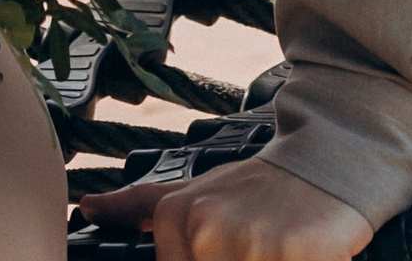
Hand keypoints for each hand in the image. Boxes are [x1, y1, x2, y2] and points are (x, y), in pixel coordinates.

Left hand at [85, 153, 372, 259]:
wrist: (327, 159)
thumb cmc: (260, 188)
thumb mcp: (194, 189)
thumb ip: (138, 206)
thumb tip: (84, 207)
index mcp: (177, 219)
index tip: (231, 247)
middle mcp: (207, 230)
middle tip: (257, 243)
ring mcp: (252, 242)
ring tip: (278, 248)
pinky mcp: (298, 252)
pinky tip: (305, 254)